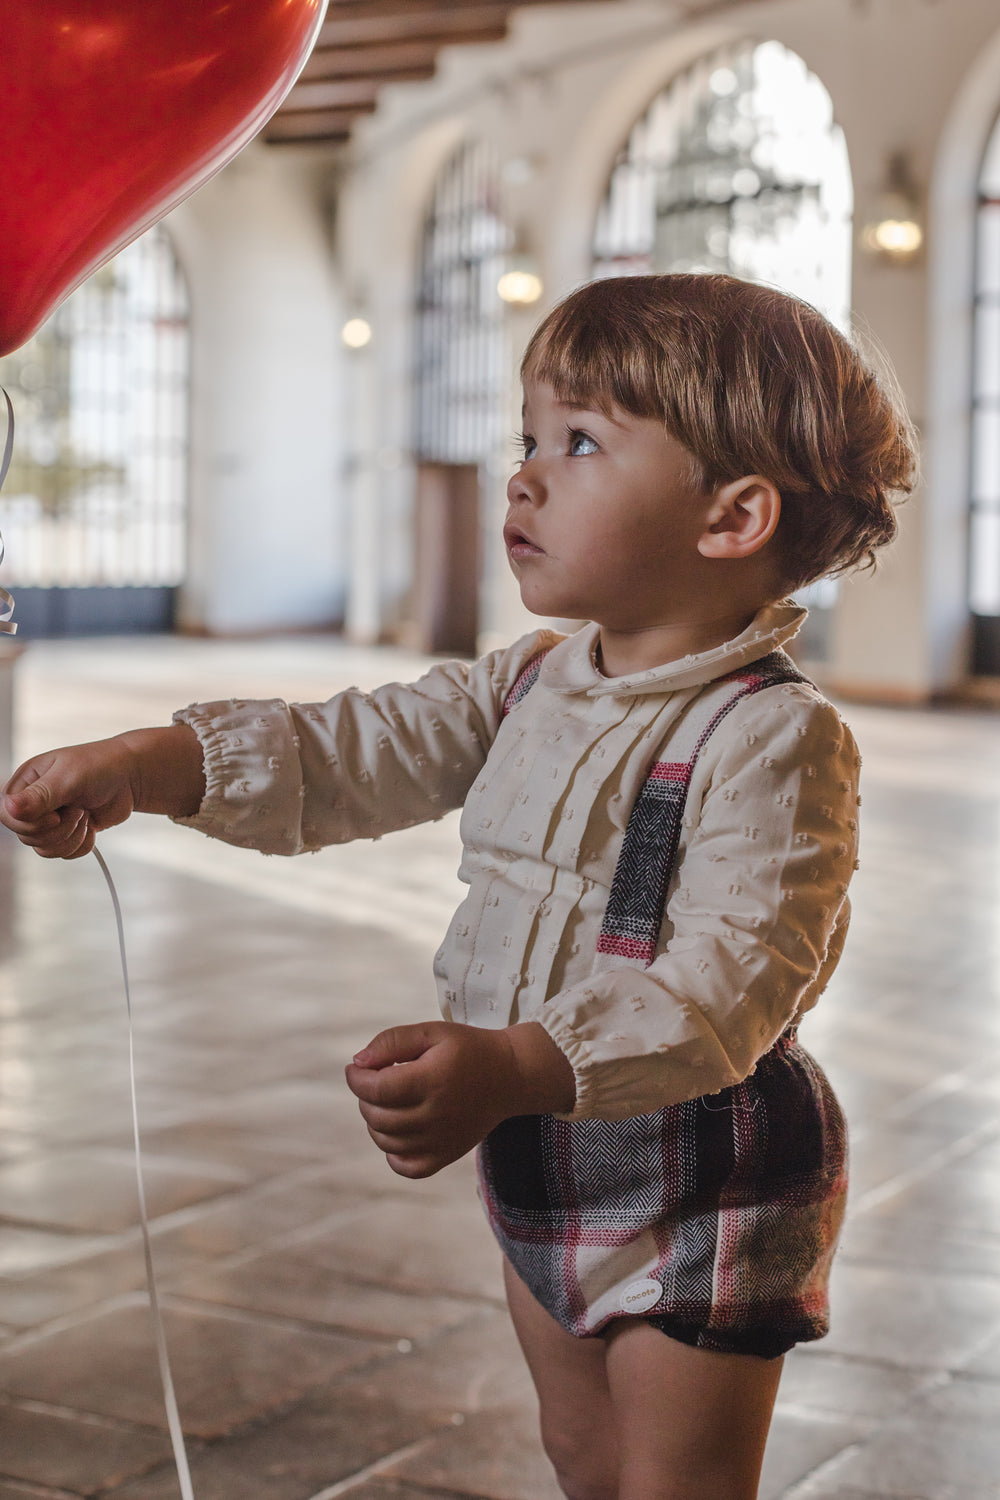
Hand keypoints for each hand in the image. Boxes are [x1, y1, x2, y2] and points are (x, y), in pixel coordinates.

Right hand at [0, 724, 204, 857]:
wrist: (130, 776)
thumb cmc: (99, 767)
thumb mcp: (68, 778)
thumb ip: (40, 796)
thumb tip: (9, 808)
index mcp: (26, 784)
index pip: (7, 816)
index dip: (31, 824)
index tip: (56, 815)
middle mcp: (33, 804)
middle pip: (27, 837)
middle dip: (59, 829)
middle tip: (79, 808)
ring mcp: (49, 820)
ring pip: (45, 849)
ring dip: (72, 836)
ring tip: (85, 814)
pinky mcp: (67, 833)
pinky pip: (64, 854)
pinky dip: (82, 844)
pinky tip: (91, 825)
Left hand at [345, 1020, 574, 1178]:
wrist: (510, 1076)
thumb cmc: (467, 1049)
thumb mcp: (431, 1033)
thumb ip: (392, 1041)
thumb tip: (357, 1062)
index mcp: (432, 1080)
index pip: (376, 1089)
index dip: (356, 1078)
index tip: (355, 1068)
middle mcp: (436, 1115)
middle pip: (377, 1116)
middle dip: (364, 1096)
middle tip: (376, 1079)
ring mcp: (442, 1140)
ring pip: (386, 1141)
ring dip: (375, 1120)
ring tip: (387, 1100)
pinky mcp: (447, 1155)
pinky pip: (407, 1167)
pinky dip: (392, 1153)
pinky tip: (399, 1129)